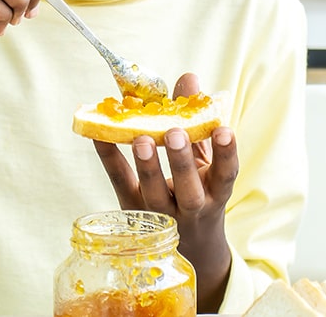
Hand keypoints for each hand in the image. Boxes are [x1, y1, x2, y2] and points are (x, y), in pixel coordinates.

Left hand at [92, 72, 237, 311]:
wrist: (190, 246)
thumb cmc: (196, 190)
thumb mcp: (204, 161)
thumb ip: (197, 123)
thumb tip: (190, 79)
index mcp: (214, 191)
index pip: (225, 175)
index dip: (226, 154)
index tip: (224, 129)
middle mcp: (189, 207)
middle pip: (187, 190)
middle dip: (181, 161)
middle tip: (174, 132)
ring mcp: (159, 213)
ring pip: (154, 193)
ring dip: (148, 166)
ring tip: (141, 138)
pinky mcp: (131, 209)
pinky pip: (119, 182)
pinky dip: (109, 157)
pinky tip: (99, 134)